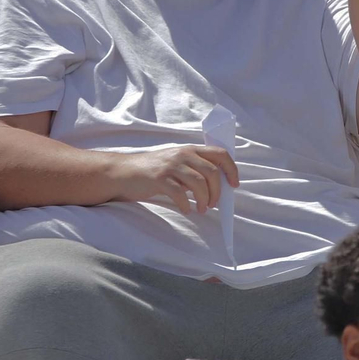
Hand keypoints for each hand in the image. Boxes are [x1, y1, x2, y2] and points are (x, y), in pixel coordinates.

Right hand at [114, 144, 239, 214]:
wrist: (124, 171)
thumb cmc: (153, 171)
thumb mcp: (176, 163)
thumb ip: (194, 169)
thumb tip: (216, 186)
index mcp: (190, 150)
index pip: (220, 154)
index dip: (231, 169)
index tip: (234, 184)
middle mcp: (183, 154)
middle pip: (212, 172)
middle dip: (217, 191)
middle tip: (213, 204)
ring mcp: (171, 165)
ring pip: (199, 183)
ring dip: (204, 200)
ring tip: (201, 209)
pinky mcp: (159, 178)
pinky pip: (180, 194)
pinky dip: (186, 204)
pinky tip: (186, 209)